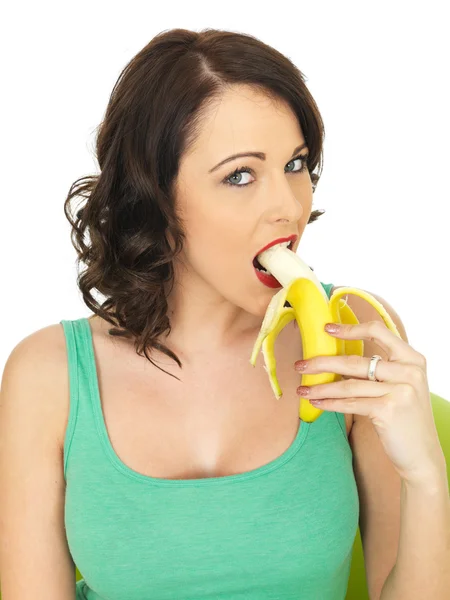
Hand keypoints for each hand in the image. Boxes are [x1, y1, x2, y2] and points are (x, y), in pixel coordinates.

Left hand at [294, 321, 445, 485]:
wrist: (422, 455)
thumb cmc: (405, 418)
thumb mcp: (401, 386)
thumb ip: (381, 370)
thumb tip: (338, 358)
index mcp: (412, 359)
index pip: (379, 331)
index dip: (351, 329)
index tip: (327, 329)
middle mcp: (409, 371)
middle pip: (355, 361)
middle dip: (322, 363)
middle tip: (300, 365)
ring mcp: (400, 390)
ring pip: (348, 385)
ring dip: (320, 387)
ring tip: (302, 389)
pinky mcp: (388, 409)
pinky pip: (350, 403)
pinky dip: (329, 403)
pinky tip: (315, 403)